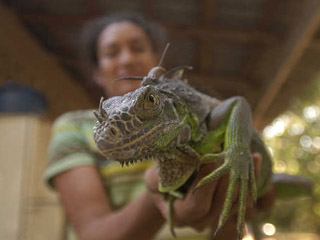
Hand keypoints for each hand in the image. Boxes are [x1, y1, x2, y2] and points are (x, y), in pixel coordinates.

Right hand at [144, 153, 272, 237]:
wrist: (167, 191)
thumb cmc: (159, 182)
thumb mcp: (153, 178)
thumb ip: (160, 176)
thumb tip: (179, 161)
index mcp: (181, 215)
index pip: (198, 205)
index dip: (206, 184)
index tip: (211, 160)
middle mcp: (200, 221)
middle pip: (220, 206)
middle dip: (227, 181)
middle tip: (231, 157)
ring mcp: (215, 217)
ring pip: (235, 204)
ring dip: (245, 180)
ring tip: (252, 157)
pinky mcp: (226, 209)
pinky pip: (243, 199)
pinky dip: (251, 180)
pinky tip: (256, 161)